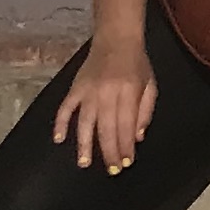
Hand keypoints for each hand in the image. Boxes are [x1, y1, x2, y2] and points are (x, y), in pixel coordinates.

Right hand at [56, 34, 154, 172]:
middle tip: (111, 170)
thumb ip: (145, 111)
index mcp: (129, 91)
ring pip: (85, 122)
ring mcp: (89, 90)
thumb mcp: (150, 84)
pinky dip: (60, 123)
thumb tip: (137, 138)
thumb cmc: (137, 63)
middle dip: (109, 151)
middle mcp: (108, 92)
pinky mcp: (75, 87)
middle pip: (107, 128)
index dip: (125, 146)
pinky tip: (58, 139)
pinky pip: (65, 108)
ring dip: (84, 144)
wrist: (117, 38)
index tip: (126, 163)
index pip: (127, 125)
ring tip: (84, 163)